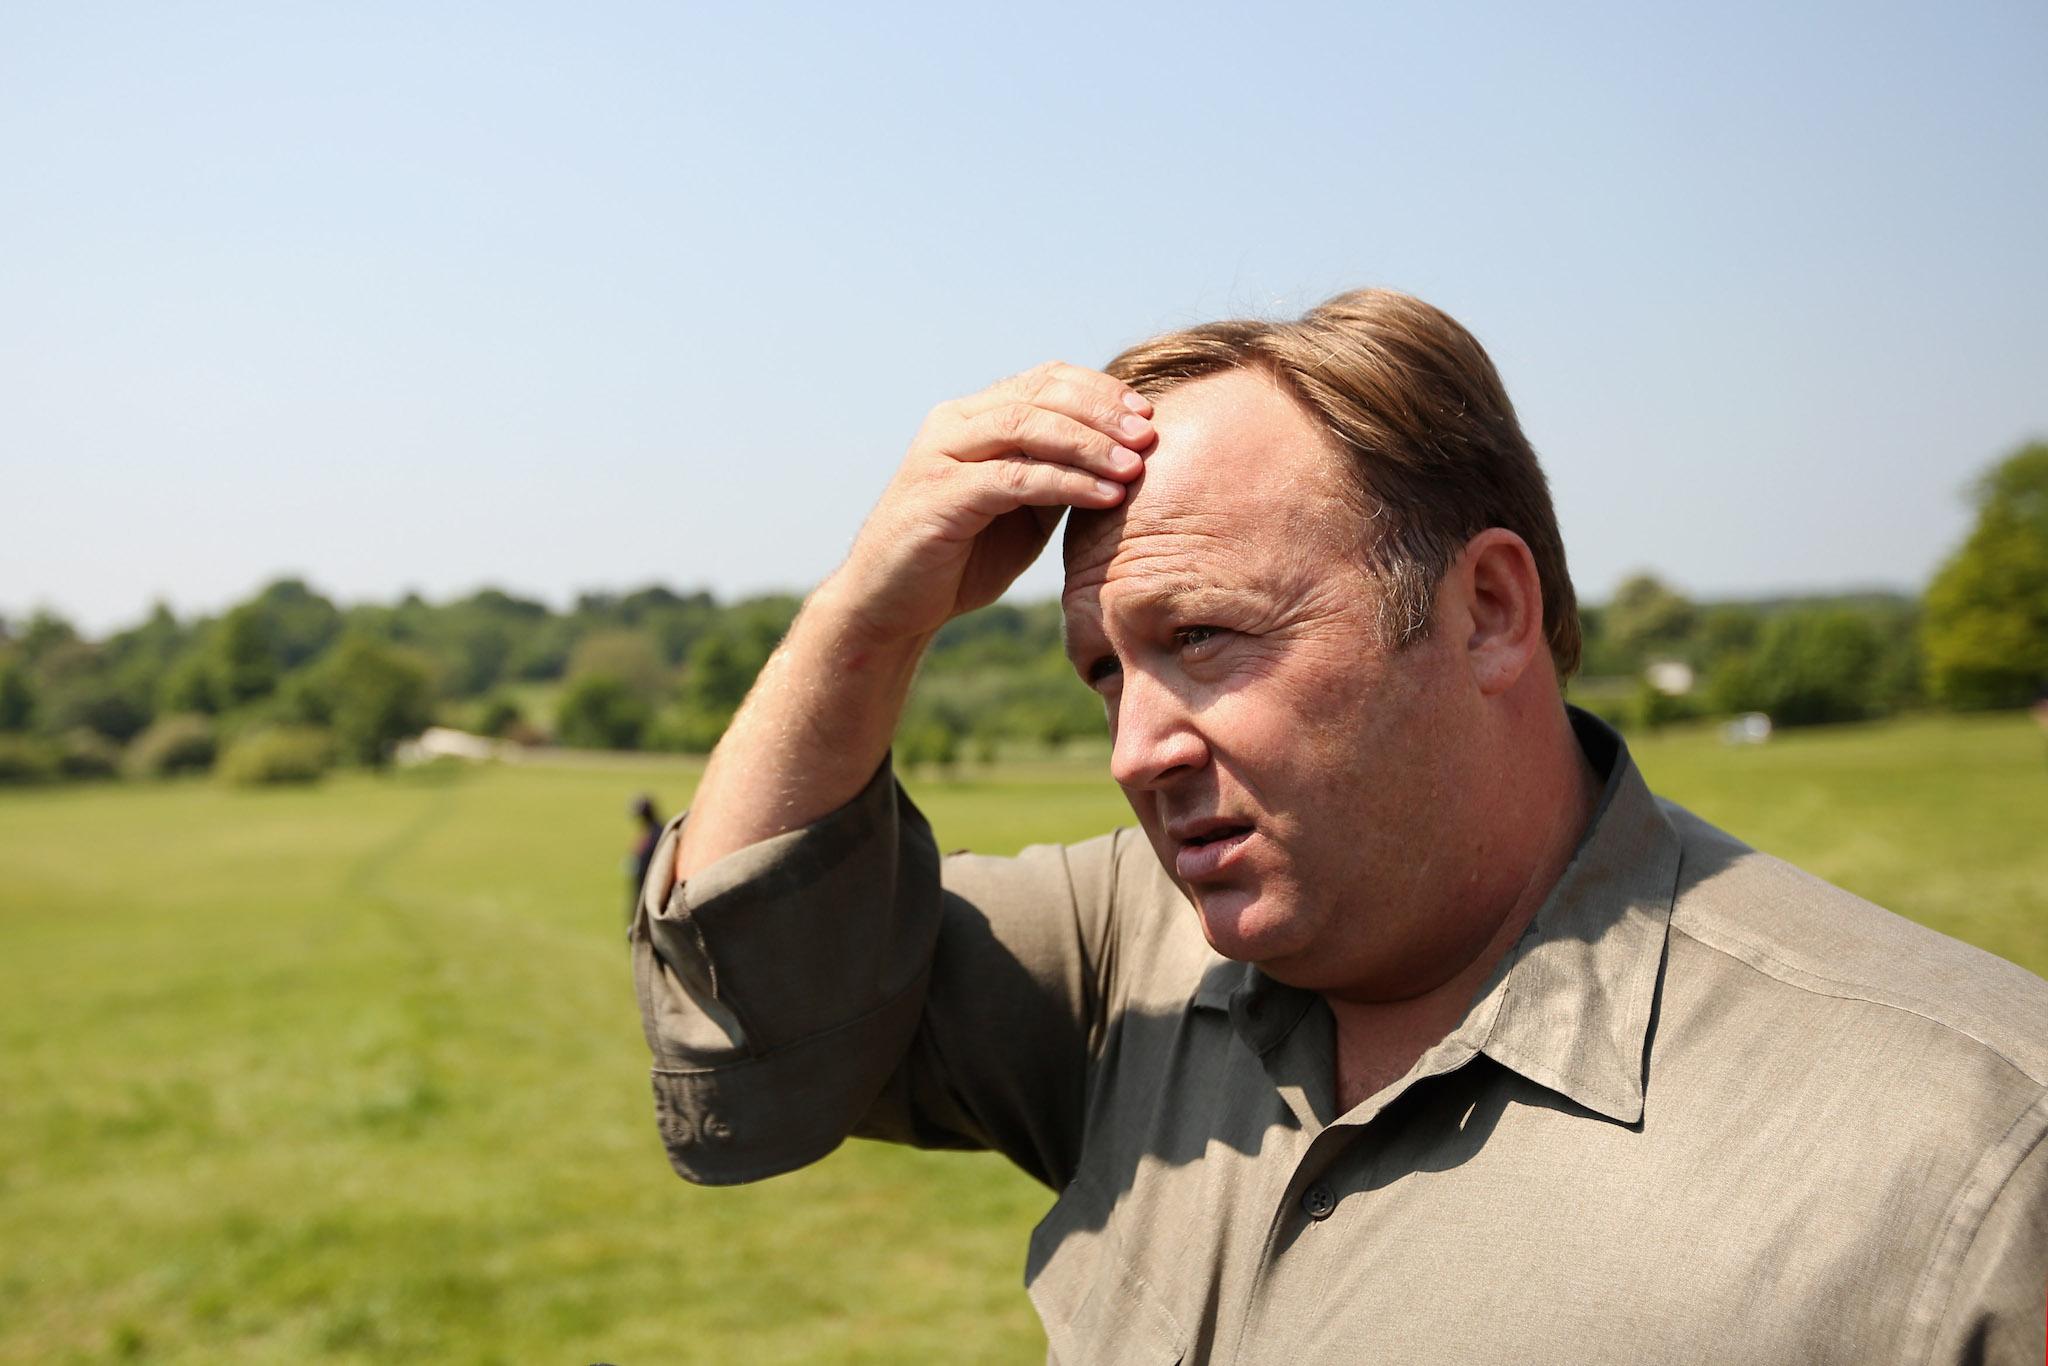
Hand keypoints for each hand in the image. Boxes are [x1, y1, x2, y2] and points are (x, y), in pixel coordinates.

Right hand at [827, 362, 1154, 644]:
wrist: (891, 606)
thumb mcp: (1020, 509)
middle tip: (1149, 435)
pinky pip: (1014, 478)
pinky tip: (1105, 496)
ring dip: (1088, 443)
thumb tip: (1124, 458)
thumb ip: (1055, 476)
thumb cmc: (960, 558)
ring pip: (1026, 427)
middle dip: (1101, 411)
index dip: (1099, 390)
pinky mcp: (940, 495)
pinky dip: (1065, 482)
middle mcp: (953, 424)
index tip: (1147, 414)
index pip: (1044, 380)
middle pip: (1040, 394)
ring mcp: (941, 455)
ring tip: (1135, 465)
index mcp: (972, 417)